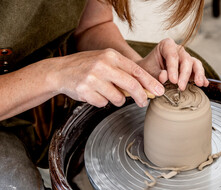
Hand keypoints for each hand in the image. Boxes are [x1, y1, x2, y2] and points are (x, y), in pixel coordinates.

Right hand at [49, 49, 164, 107]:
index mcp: (111, 56)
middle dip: (141, 97)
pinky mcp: (85, 91)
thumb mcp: (105, 61)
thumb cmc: (87, 66)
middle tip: (144, 102)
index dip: (150, 83)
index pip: (136, 70)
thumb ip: (123, 71)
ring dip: (117, 100)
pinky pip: (103, 103)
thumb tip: (145, 87)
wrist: (60, 71)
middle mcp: (103, 65)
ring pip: (117, 98)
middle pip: (131, 85)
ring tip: (107, 93)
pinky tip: (94, 94)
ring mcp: (93, 78)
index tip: (159, 91)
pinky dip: (102, 102)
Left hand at [137, 38, 208, 90]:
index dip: (173, 68)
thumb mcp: (148, 71)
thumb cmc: (148, 69)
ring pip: (195, 63)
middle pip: (185, 60)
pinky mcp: (190, 67)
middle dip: (184, 74)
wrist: (148, 72)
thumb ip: (156, 73)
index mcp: (166, 45)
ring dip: (198, 74)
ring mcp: (185, 58)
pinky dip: (202, 77)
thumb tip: (165, 76)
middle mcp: (178, 50)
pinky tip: (204, 84)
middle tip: (181, 86)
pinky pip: (197, 70)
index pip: (172, 55)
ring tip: (199, 84)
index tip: (173, 80)